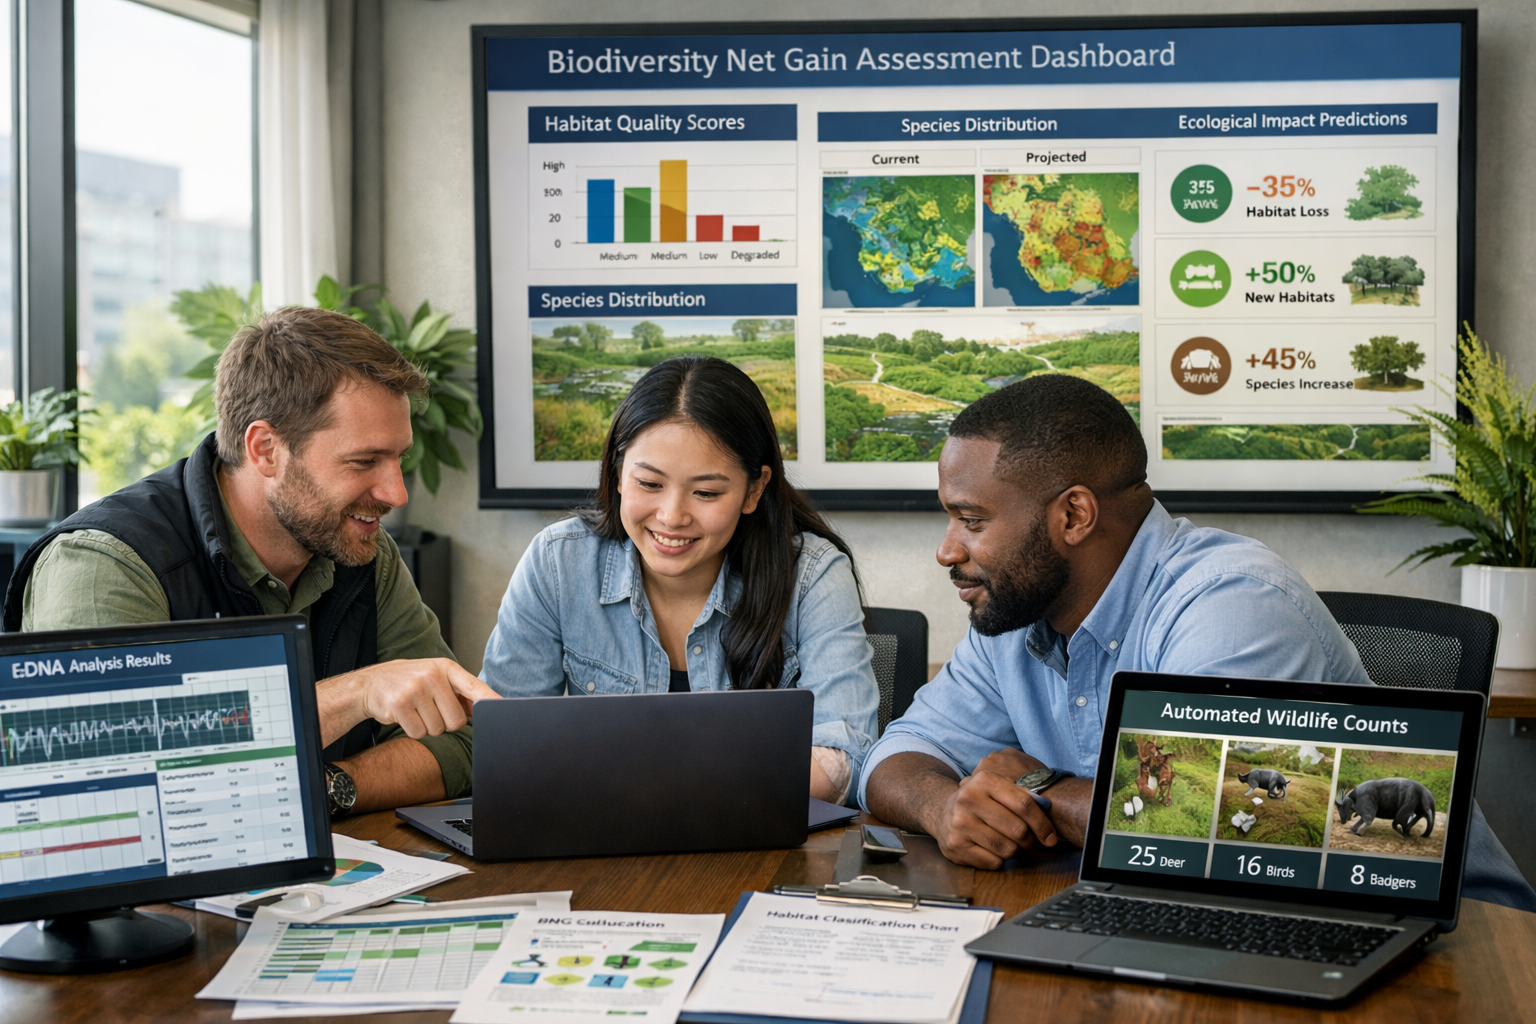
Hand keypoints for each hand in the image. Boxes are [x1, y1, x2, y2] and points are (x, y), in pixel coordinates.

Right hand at [320, 658, 499, 744]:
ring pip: (437, 729)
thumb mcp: (434, 678)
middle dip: (444, 723)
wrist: (369, 684)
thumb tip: (482, 707)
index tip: (504, 708)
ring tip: (415, 710)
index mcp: (445, 667)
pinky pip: (419, 733)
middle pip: (456, 720)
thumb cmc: (408, 682)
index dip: (489, 700)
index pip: (474, 686)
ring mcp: (415, 689)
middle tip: (429, 710)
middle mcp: (432, 675)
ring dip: (427, 726)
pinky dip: (413, 730)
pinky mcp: (400, 705)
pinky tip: (404, 715)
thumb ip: (458, 692)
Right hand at [931, 748, 1058, 868]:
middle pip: (1018, 830)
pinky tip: (992, 850)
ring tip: (1010, 844)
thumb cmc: (979, 800)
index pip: (1024, 804)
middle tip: (1029, 842)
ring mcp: (960, 823)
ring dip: (1014, 851)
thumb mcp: (997, 787)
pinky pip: (993, 862)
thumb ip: (1021, 794)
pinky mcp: (955, 845)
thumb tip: (1048, 807)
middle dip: (1030, 841)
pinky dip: (998, 860)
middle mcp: (969, 799)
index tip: (1051, 837)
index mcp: (984, 780)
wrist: (941, 812)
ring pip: (1007, 849)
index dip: (1042, 824)